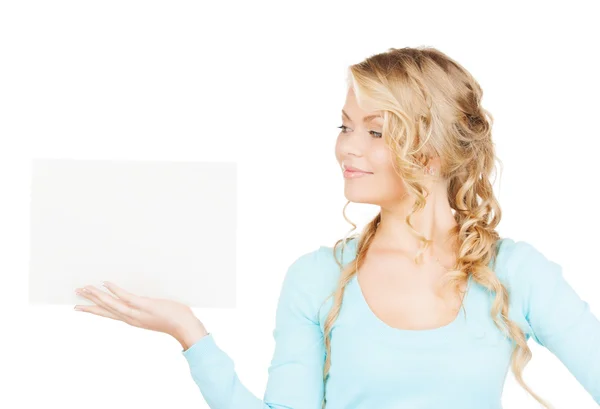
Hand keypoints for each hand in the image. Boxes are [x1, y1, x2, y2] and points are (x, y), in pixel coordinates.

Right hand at [74, 282, 207, 348]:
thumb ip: (147, 310)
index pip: (109, 314)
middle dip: (89, 303)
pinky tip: (105, 283)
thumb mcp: (155, 315)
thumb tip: (146, 302)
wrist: (185, 327)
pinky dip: (114, 290)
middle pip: (105, 310)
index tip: (80, 308)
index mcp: (132, 320)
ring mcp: (136, 312)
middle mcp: (131, 318)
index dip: (94, 310)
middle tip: (74, 297)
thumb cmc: (175, 320)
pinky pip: (125, 296)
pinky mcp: (144, 305)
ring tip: (83, 289)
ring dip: (96, 295)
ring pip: (111, 303)